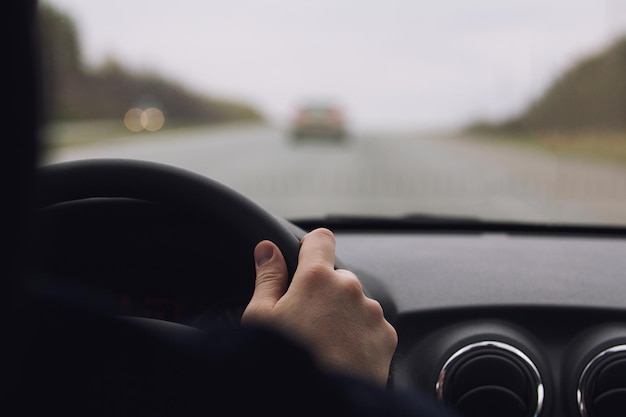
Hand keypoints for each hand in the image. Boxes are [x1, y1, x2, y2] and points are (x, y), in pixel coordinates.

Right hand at [241, 228, 397, 386]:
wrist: (319, 402)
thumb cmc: (284, 363)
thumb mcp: (261, 318)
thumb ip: (267, 277)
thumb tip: (268, 249)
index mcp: (317, 278)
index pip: (321, 239)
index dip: (311, 247)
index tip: (304, 260)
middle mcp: (350, 288)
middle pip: (337, 278)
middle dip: (324, 294)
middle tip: (306, 324)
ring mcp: (372, 313)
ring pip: (355, 303)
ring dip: (343, 316)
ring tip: (324, 346)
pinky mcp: (386, 337)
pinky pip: (371, 326)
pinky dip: (359, 336)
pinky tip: (340, 356)